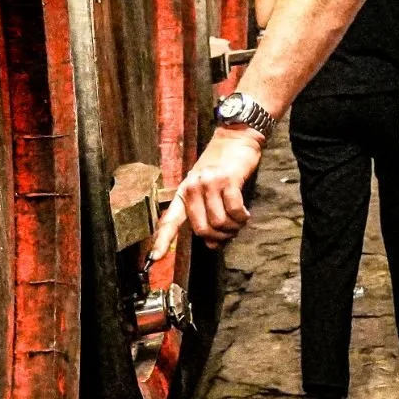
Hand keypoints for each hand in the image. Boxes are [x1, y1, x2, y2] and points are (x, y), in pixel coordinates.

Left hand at [148, 127, 262, 258]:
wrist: (236, 138)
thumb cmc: (221, 166)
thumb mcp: (207, 188)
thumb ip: (206, 214)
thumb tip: (212, 243)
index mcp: (183, 192)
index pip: (170, 220)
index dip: (162, 241)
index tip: (154, 260)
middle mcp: (193, 188)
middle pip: (202, 229)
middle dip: (219, 237)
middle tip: (229, 233)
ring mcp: (209, 183)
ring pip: (219, 222)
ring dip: (232, 228)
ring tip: (238, 222)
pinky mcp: (227, 180)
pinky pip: (234, 211)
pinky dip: (242, 218)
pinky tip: (245, 215)